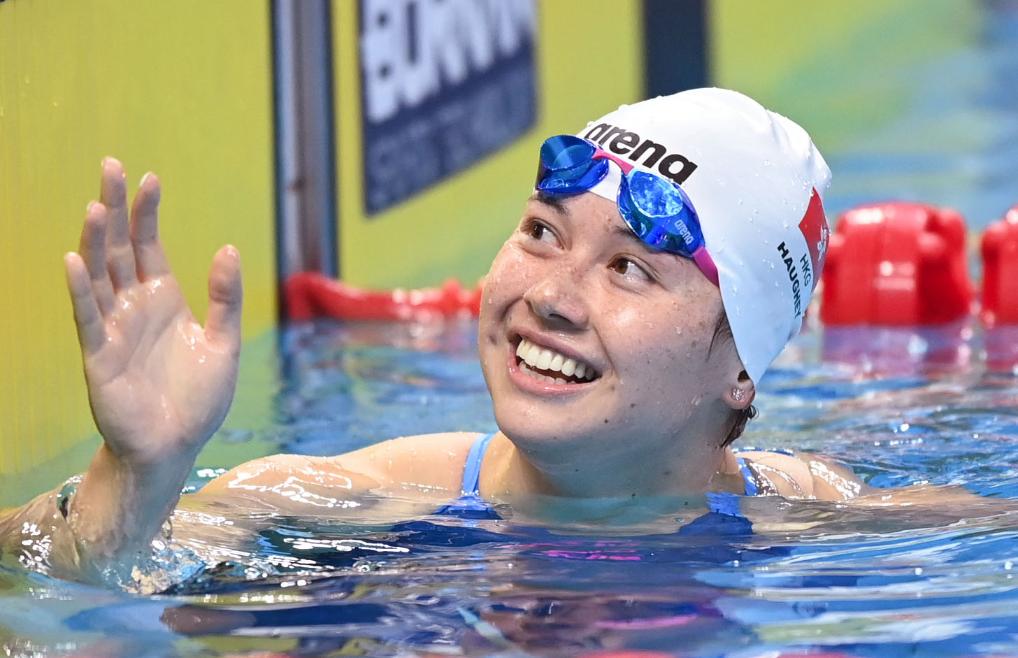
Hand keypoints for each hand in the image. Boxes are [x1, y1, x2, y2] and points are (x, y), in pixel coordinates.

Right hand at [64, 158, 241, 467]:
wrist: (176, 446)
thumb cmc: (198, 400)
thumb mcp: (224, 344)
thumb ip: (226, 298)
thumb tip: (228, 247)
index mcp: (164, 299)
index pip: (149, 245)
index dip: (148, 213)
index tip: (150, 177)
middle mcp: (134, 307)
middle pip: (118, 248)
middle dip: (115, 208)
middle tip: (111, 166)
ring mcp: (113, 328)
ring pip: (100, 275)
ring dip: (95, 240)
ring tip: (94, 204)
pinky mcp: (100, 355)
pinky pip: (87, 317)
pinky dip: (81, 289)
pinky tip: (74, 259)